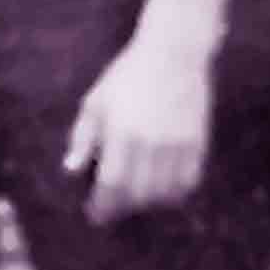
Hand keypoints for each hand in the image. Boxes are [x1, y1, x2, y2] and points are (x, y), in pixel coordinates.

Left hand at [64, 24, 214, 220]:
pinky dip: (174, 193)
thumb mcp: (96, 101)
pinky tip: (161, 190)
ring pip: (164, 193)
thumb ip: (83, 137)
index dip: (102, 206)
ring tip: (135, 199)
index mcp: (122, 132)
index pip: (112, 183)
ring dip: (147, 203)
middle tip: (113, 208)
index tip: (95, 215)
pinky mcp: (198, 142)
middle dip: (123, 207)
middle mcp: (152, 142)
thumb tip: (72, 170)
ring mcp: (178, 144)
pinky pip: (188, 182)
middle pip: (138, 194)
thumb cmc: (127, 76)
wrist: (173, 54)